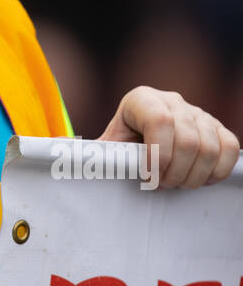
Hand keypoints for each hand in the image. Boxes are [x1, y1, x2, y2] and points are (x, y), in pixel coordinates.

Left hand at [98, 86, 239, 188]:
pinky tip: (198, 179)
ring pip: (210, 147)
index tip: (149, 178)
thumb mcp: (103, 149)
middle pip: (188, 139)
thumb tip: (60, 154)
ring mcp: (197, 113)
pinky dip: (217, 170)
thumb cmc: (118, 150)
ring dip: (194, 176)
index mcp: (141, 99)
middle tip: (161, 186)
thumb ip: (89, 153)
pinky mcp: (216, 128)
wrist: (138, 146)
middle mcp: (172, 100)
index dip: (158, 155)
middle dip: (175, 172)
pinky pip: (230, 147)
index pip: (159, 121)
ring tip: (175, 184)